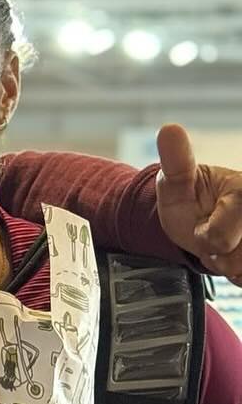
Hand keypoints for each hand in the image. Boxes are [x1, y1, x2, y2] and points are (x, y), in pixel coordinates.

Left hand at [154, 124, 241, 283]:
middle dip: (218, 254)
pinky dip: (237, 273)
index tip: (203, 226)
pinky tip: (233, 255)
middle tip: (211, 236)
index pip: (221, 237)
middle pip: (238, 259)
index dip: (206, 238)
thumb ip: (176, 160)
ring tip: (222, 245)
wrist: (198, 219)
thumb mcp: (175, 182)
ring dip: (227, 264)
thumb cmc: (188, 199)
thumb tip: (169, 129)